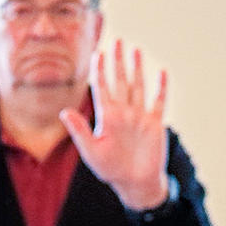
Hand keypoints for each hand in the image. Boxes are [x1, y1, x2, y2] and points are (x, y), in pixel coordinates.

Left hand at [62, 34, 170, 209]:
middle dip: (118, 62)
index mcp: (106, 117)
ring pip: (138, 86)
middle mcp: (123, 112)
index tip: (97, 54)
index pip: (102, 88)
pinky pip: (158, 102)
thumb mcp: (91, 150)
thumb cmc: (110, 169)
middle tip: (116, 41)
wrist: (134, 183)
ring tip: (136, 50)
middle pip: (120, 81)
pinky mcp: (154, 124)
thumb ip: (79, 130)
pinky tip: (161, 73)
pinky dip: (161, 88)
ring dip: (137, 68)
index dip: (100, 71)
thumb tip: (63, 112)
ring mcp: (139, 116)